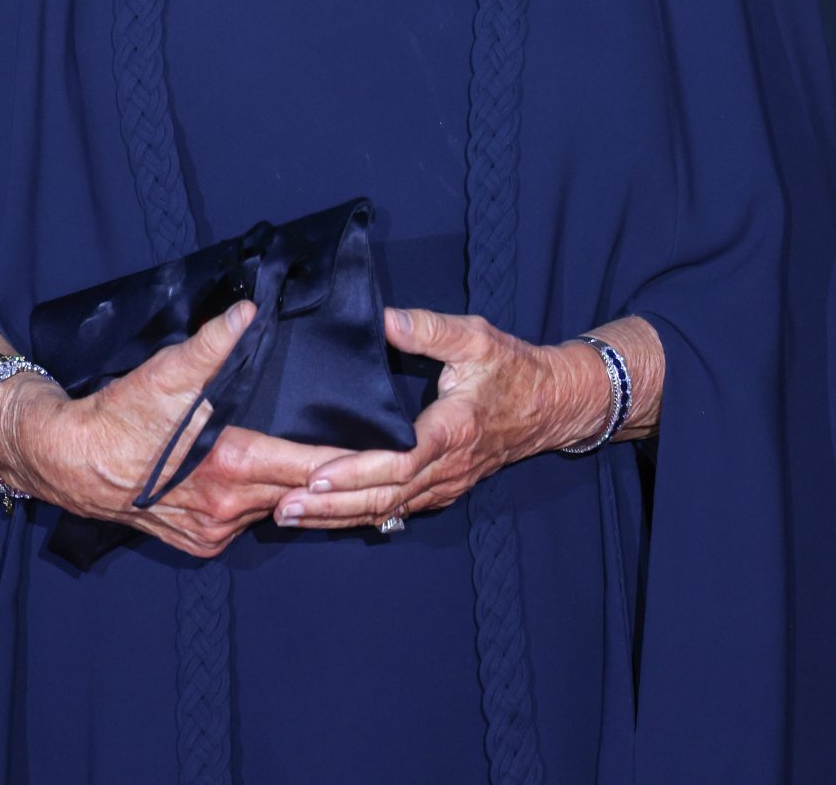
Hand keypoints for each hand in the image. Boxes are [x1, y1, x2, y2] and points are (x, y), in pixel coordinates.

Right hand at [0, 302, 353, 559]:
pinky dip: (262, 502)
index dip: (353, 461)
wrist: (72, 461)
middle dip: (334, 476)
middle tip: (376, 457)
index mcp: (230, 465)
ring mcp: (214, 531)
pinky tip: (270, 480)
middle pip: (300, 490)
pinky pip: (248, 520)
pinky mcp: (200, 542)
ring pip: (275, 507)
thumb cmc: (122, 415)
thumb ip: (216, 342)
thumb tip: (251, 312)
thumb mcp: (169, 370)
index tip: (391, 455)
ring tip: (332, 466)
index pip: (312, 466)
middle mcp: (228, 508)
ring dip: (295, 488)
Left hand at [270, 306, 598, 530]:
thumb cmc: (512, 368)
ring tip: (290, 516)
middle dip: (331, 505)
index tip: (316, 475)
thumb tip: (381, 318)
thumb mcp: (475, 337)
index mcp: (453, 429)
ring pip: (387, 510)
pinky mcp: (443, 489)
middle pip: (383, 496)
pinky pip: (397, 511)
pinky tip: (327, 518)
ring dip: (338, 516)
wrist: (552, 406)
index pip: (399, 460)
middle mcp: (448, 466)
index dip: (356, 471)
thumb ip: (427, 328)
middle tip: (283, 507)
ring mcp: (446, 484)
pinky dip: (359, 517)